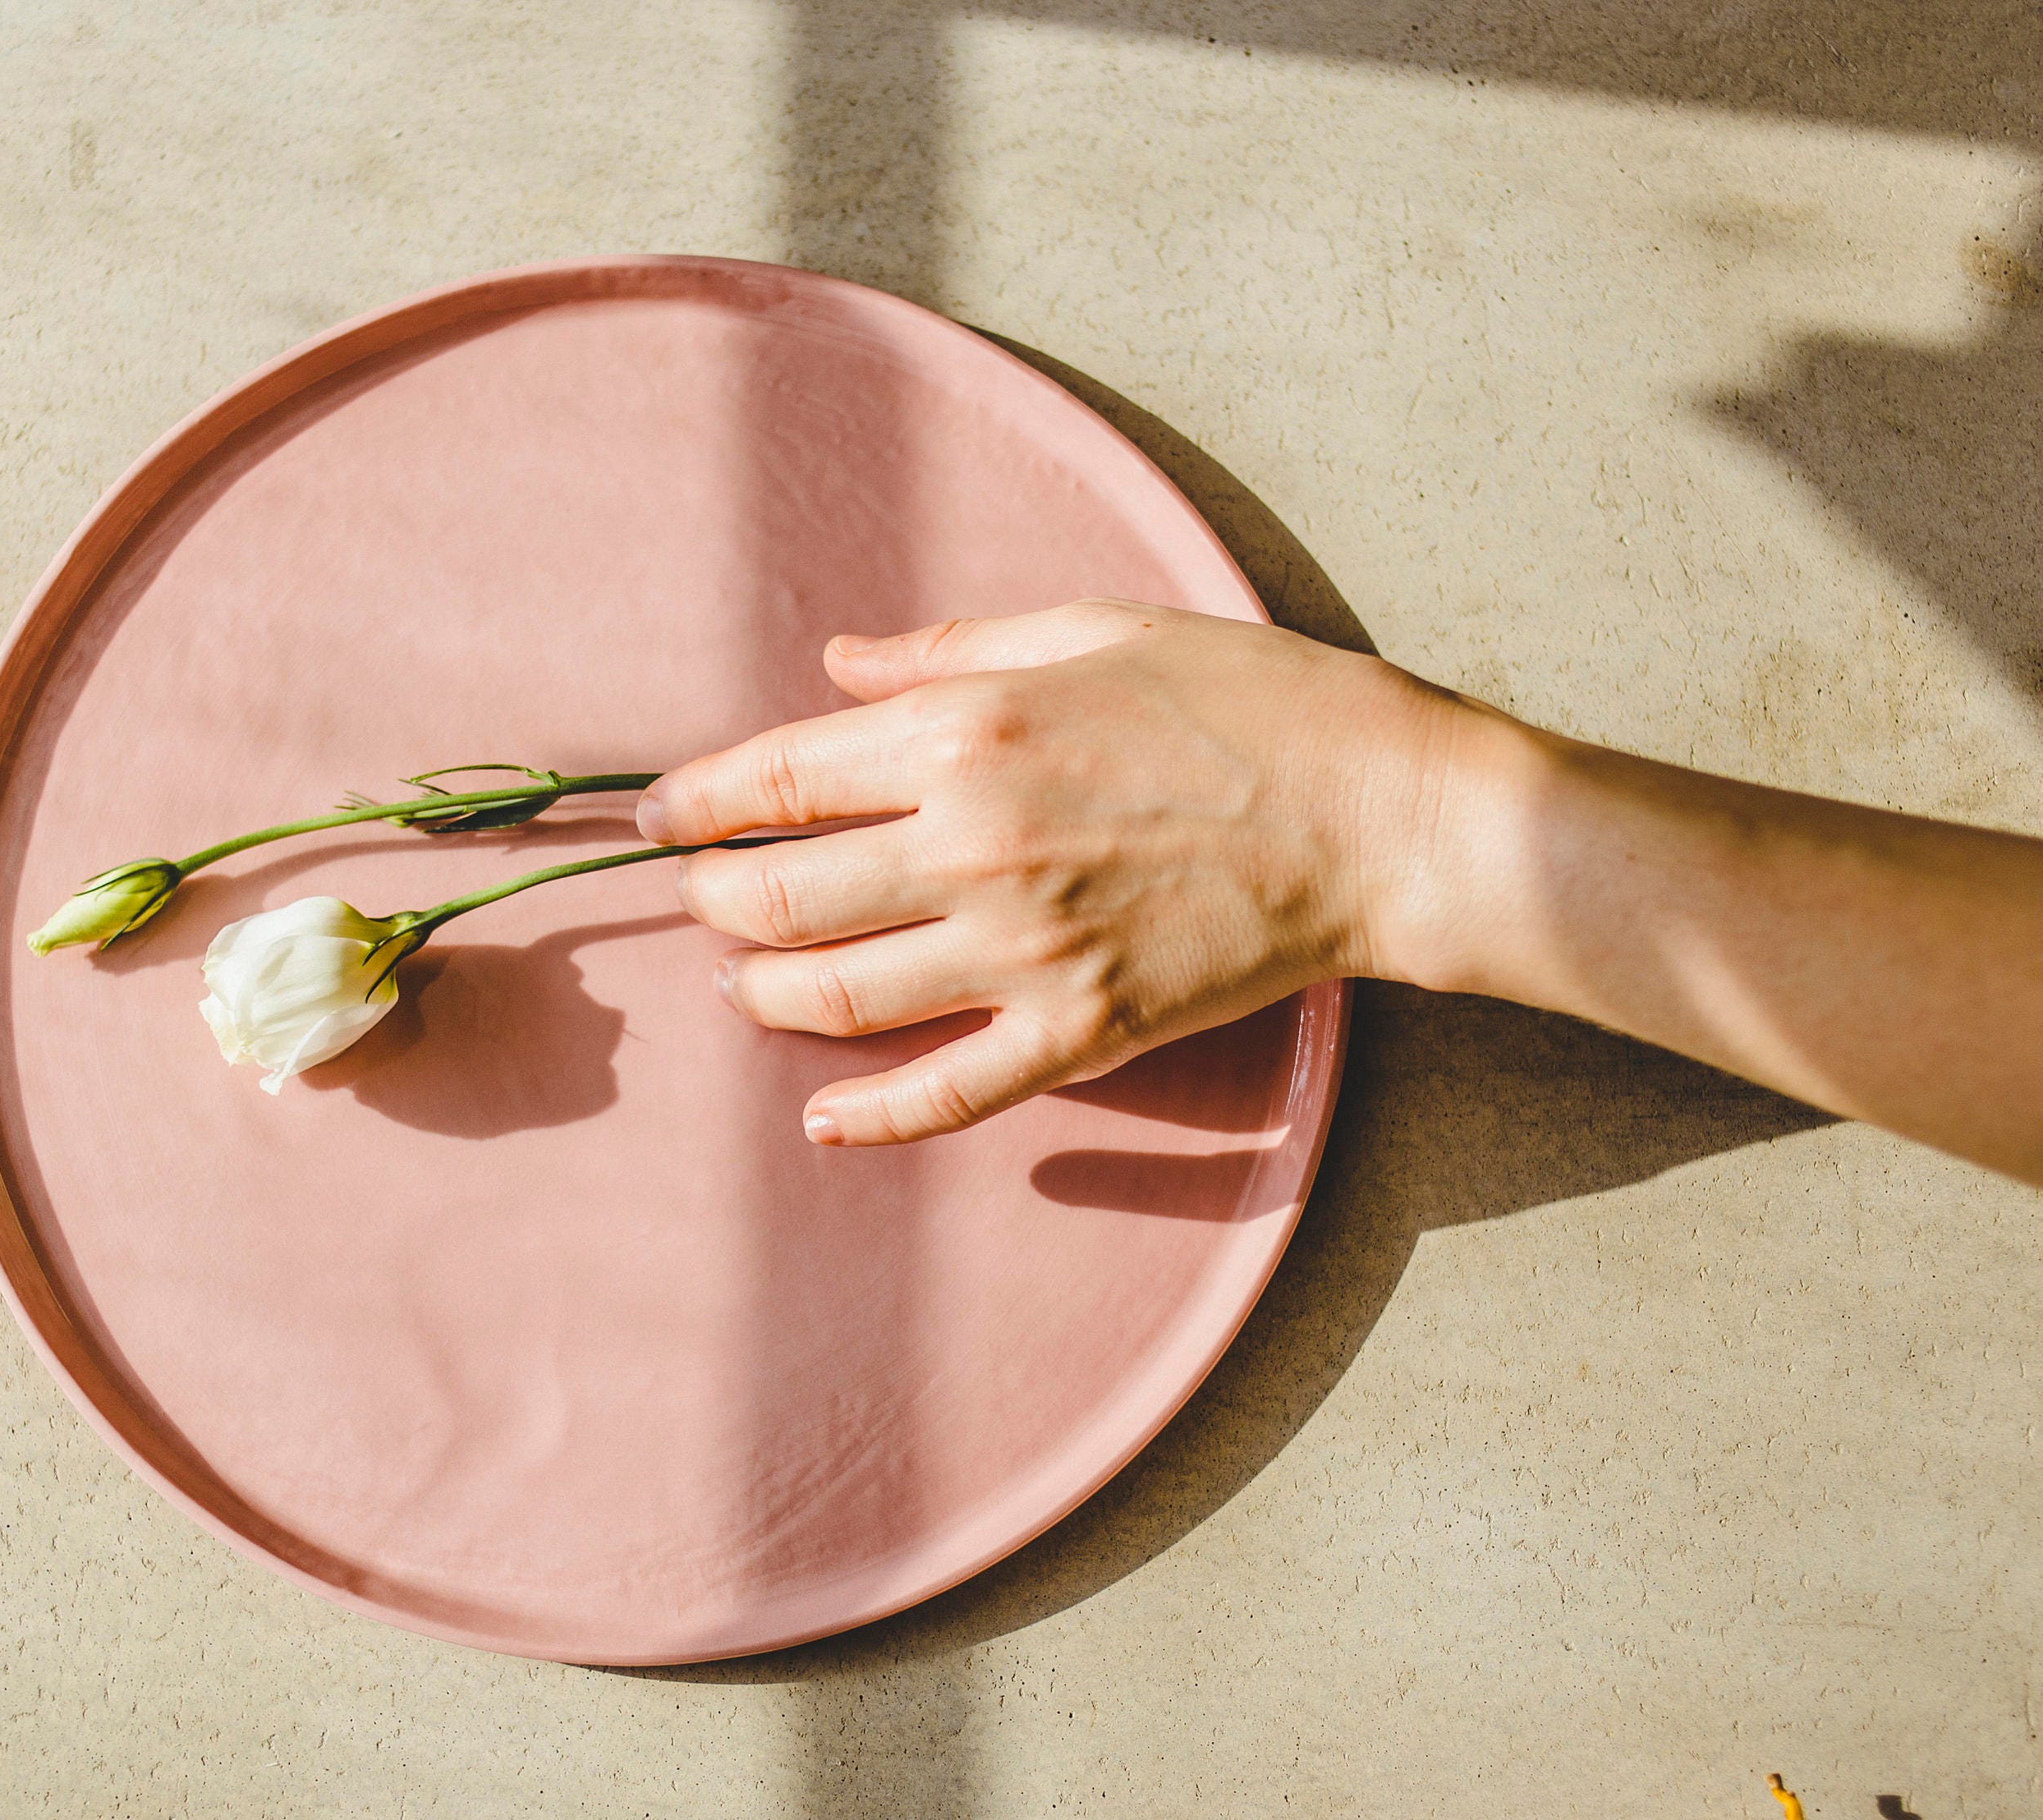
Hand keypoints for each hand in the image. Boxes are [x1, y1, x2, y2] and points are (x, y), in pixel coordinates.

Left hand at [635, 599, 1464, 1143]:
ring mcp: (1021, 950)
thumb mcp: (1092, 628)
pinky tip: (819, 1121)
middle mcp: (970, 843)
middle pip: (777, 897)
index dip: (694, 804)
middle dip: (712, 902)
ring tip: (742, 984)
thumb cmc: (1247, 700)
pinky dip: (869, 1119)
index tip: (661, 819)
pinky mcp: (1080, 1032)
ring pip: (835, 999)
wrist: (1381, 815)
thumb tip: (835, 662)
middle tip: (701, 899)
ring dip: (762, 996)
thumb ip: (947, 650)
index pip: (774, 779)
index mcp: (963, 729)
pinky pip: (946, 1094)